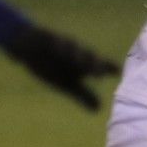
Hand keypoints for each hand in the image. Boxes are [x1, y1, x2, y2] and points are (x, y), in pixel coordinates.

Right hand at [3, 24, 119, 110]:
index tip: (117, 72)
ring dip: (77, 54)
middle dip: (93, 64)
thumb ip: (83, 94)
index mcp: (83, 66)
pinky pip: (53, 41)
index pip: (99, 66)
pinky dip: (57, 45)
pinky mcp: (49, 38)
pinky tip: (57, 48)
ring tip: (81, 62)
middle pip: (88, 57)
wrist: (30, 48)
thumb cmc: (53, 66)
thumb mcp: (67, 83)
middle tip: (99, 73)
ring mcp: (63, 45)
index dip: (108, 68)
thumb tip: (98, 109)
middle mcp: (77, 54)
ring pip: (73, 48)